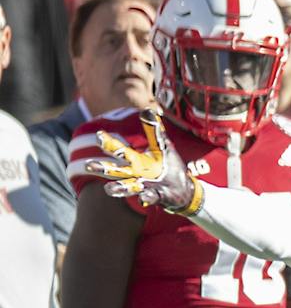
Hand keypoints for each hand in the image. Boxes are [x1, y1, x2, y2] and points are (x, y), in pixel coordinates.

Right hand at [85, 108, 202, 213]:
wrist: (184, 189)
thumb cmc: (168, 165)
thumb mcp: (162, 147)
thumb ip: (154, 132)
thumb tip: (148, 110)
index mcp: (136, 160)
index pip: (120, 150)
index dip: (109, 143)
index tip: (99, 135)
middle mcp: (137, 174)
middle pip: (117, 171)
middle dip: (103, 168)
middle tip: (89, 165)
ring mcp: (145, 187)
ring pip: (128, 187)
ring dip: (119, 188)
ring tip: (109, 189)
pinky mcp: (158, 196)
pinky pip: (150, 197)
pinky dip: (146, 197)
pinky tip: (144, 197)